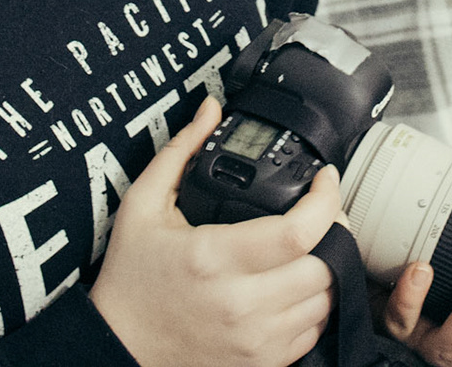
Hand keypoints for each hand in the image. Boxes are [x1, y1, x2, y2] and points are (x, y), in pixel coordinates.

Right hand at [90, 96, 337, 366]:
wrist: (117, 348)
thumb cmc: (131, 280)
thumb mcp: (142, 205)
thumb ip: (180, 151)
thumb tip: (210, 109)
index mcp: (213, 257)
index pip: (297, 232)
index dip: (325, 200)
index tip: (326, 180)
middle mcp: (239, 303)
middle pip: (324, 265)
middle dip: (334, 231)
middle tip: (322, 212)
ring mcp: (254, 339)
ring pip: (325, 300)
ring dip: (327, 268)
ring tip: (309, 247)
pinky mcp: (261, 363)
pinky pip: (313, 332)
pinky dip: (314, 305)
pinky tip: (294, 285)